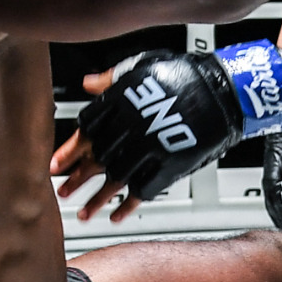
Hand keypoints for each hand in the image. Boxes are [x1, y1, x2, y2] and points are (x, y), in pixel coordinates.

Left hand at [51, 41, 281, 222]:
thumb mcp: (144, 66)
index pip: (85, 131)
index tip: (55, 164)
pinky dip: (128, 205)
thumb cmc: (187, 73)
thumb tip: (87, 84)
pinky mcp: (170, 165)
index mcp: (121, 101)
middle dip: (76, 178)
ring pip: (114, 180)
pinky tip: (117, 215)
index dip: (69, 151)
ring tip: (84, 214)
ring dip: (96, 199)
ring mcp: (150, 148)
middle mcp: (131, 127)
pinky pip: (143, 190)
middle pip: (95, 159)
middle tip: (62, 191)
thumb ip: (112, 78)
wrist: (226, 89)